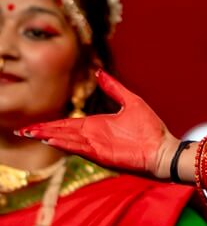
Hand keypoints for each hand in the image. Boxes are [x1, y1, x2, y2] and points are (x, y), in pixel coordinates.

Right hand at [19, 70, 176, 178]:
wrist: (163, 147)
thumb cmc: (151, 128)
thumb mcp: (131, 101)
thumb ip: (114, 88)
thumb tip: (99, 72)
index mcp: (98, 125)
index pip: (68, 124)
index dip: (50, 124)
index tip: (32, 126)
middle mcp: (94, 136)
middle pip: (63, 132)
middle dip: (43, 131)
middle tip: (23, 131)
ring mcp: (97, 146)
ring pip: (68, 140)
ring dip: (51, 136)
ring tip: (32, 133)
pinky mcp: (103, 154)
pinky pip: (81, 148)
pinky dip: (66, 144)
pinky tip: (53, 140)